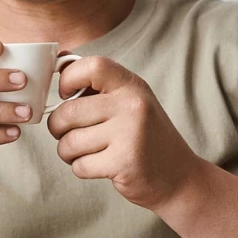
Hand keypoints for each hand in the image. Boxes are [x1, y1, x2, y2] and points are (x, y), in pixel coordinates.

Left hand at [47, 56, 201, 210]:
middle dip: (58, 127)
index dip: (68, 78)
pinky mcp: (123, 163)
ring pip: (69, 142)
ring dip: (68, 152)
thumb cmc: (146, 138)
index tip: (65, 94)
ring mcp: (129, 134)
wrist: (179, 177)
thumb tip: (58, 59)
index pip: (92, 66)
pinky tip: (100, 166)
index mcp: (132, 86)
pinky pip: (80, 165)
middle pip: (68, 111)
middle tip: (67, 133)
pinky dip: (82, 168)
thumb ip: (98, 83)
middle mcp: (132, 106)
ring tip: (86, 152)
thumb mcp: (131, 101)